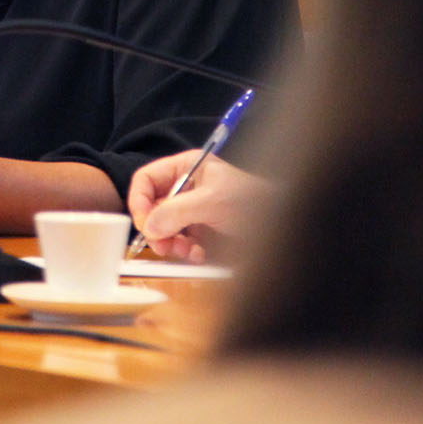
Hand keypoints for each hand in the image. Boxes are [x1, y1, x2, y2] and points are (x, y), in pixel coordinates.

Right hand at [128, 154, 270, 262]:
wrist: (282, 223)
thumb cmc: (253, 201)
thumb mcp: (212, 202)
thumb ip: (177, 212)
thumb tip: (149, 227)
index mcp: (186, 168)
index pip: (146, 179)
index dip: (140, 201)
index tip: (144, 224)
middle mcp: (186, 188)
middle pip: (152, 207)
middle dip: (156, 228)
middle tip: (163, 246)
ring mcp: (192, 211)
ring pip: (164, 229)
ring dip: (171, 244)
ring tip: (186, 252)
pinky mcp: (201, 232)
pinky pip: (180, 243)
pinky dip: (186, 252)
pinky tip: (199, 255)